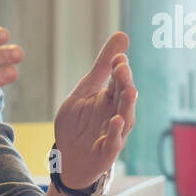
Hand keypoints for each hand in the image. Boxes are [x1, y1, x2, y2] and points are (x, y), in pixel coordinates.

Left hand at [52, 32, 136, 188]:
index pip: (118, 80)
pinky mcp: (107, 151)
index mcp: (110, 98)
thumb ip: (101, 66)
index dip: (119, 69)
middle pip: (124, 97)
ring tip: (129, 90)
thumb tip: (123, 35)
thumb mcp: (84, 91)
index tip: (118, 56)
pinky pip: (114, 141)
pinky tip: (115, 120)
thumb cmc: (76, 125)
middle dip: (124, 83)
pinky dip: (115, 131)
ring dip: (127, 105)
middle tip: (121, 68)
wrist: (66, 160)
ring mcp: (114, 133)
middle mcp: (116, 114)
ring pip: (125, 118)